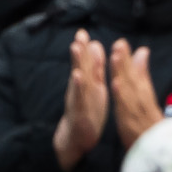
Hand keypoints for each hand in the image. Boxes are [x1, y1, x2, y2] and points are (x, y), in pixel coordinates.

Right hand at [52, 30, 108, 171]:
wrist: (76, 138)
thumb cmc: (86, 110)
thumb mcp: (93, 87)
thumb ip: (95, 68)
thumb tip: (95, 46)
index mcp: (88, 83)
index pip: (87, 62)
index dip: (85, 48)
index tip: (83, 32)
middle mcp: (81, 89)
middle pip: (81, 67)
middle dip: (80, 50)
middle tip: (79, 34)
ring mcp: (79, 99)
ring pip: (78, 80)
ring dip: (78, 64)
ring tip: (76, 48)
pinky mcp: (80, 112)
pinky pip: (80, 98)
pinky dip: (78, 87)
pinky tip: (78, 76)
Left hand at [109, 39, 163, 148]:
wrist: (160, 154)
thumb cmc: (152, 130)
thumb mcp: (148, 106)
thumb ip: (145, 83)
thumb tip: (145, 60)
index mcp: (144, 98)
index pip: (136, 77)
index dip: (128, 61)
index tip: (121, 43)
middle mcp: (142, 102)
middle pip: (133, 79)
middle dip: (125, 61)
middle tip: (119, 43)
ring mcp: (137, 111)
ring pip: (129, 90)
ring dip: (123, 72)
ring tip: (116, 56)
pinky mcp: (132, 123)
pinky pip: (126, 108)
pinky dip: (122, 95)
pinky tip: (116, 83)